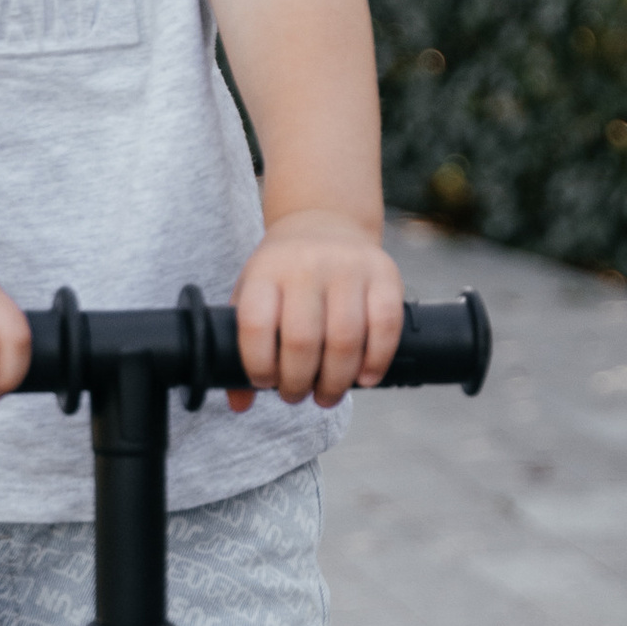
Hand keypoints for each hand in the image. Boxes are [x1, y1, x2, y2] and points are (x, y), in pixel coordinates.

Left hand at [228, 211, 404, 411]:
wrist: (325, 222)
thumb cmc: (284, 274)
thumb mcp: (252, 295)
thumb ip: (241, 346)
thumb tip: (240, 403)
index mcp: (267, 271)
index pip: (256, 324)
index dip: (259, 364)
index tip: (264, 382)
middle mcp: (307, 265)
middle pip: (302, 340)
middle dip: (298, 383)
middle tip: (297, 395)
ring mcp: (349, 267)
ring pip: (345, 339)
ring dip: (336, 381)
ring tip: (327, 395)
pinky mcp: (385, 274)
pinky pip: (386, 326)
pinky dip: (376, 361)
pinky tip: (364, 378)